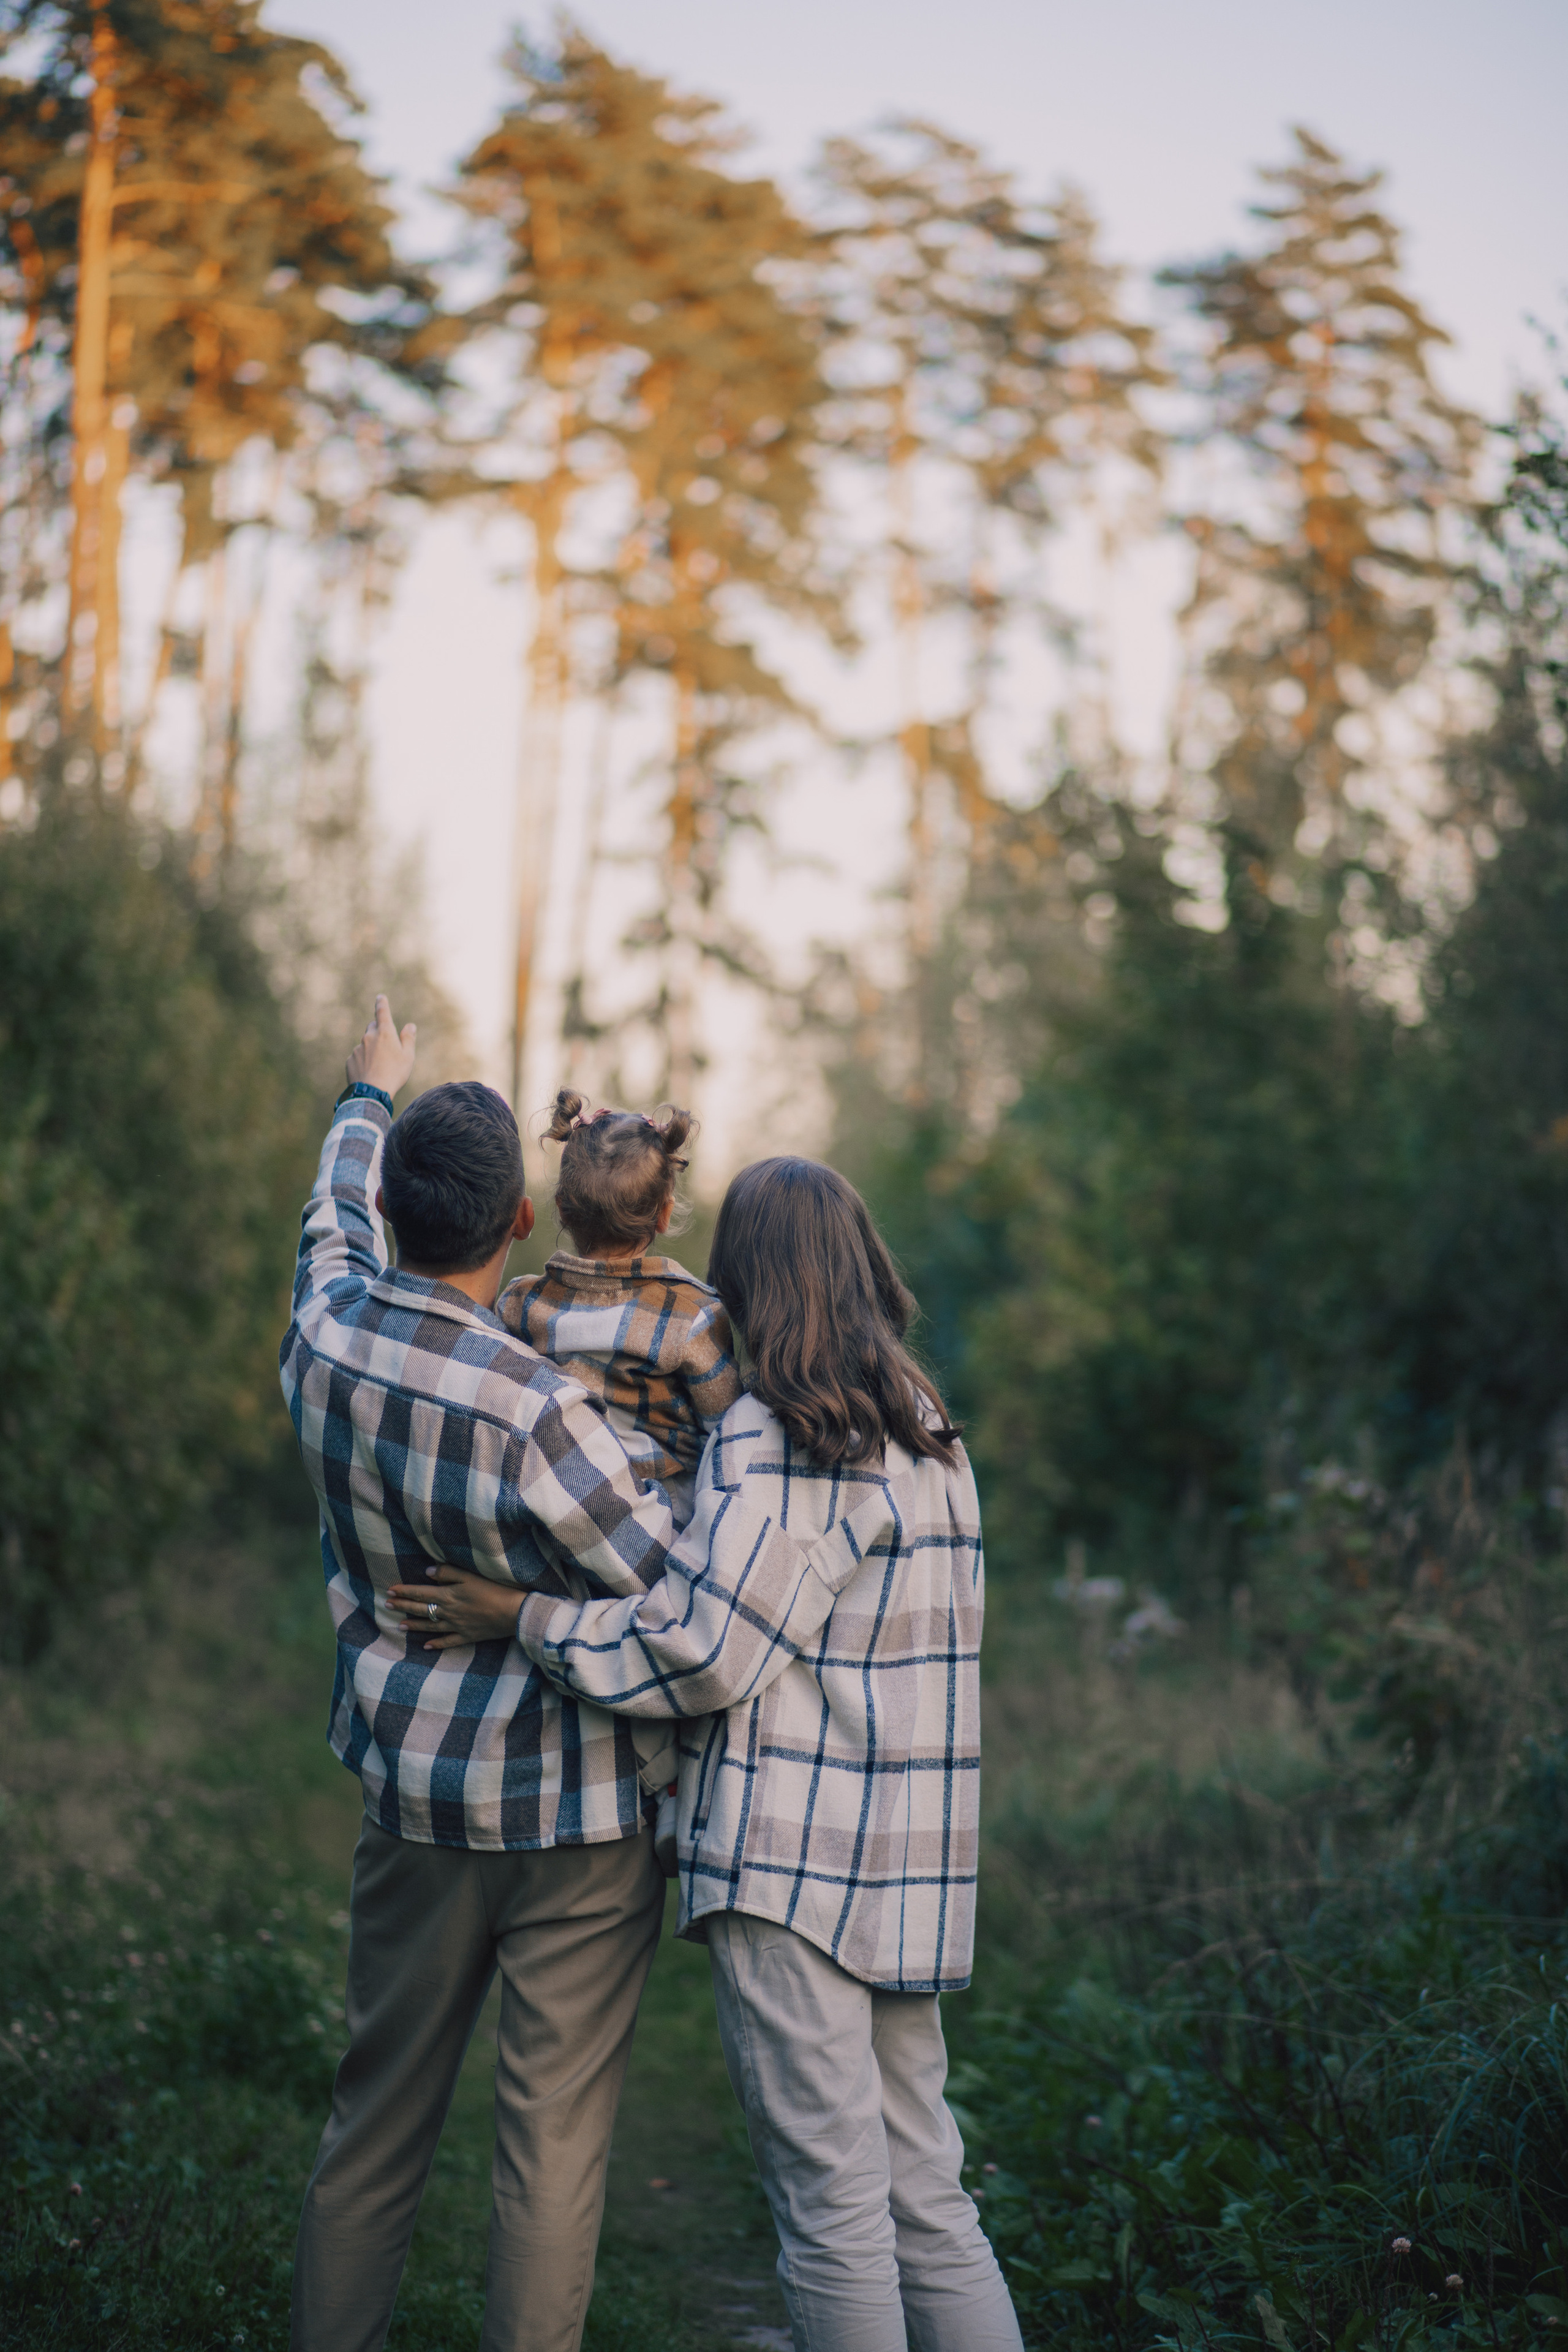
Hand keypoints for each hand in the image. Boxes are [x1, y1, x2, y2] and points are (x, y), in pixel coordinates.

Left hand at [346, 994, 416, 1099]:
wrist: (372, 1093)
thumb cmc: (394, 1074)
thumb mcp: (408, 1057)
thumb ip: (409, 1039)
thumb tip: (410, 1026)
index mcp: (385, 1033)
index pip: (382, 1012)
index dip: (382, 1003)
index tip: (380, 997)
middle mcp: (369, 1037)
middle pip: (373, 1028)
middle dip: (378, 1032)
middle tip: (387, 1046)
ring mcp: (358, 1048)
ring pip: (365, 1044)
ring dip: (371, 1050)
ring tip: (380, 1067)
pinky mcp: (350, 1060)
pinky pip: (358, 1057)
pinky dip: (363, 1061)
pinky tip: (370, 1073)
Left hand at [386, 1564, 523, 1649]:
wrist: (512, 1613)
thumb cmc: (494, 1590)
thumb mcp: (471, 1576)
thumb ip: (449, 1573)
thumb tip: (428, 1572)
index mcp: (448, 1595)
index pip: (421, 1592)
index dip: (404, 1591)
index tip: (390, 1590)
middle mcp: (448, 1612)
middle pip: (421, 1608)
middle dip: (403, 1606)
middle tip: (387, 1605)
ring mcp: (456, 1626)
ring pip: (430, 1626)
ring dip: (414, 1625)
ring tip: (399, 1626)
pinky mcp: (466, 1636)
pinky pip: (448, 1642)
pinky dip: (436, 1644)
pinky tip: (426, 1646)